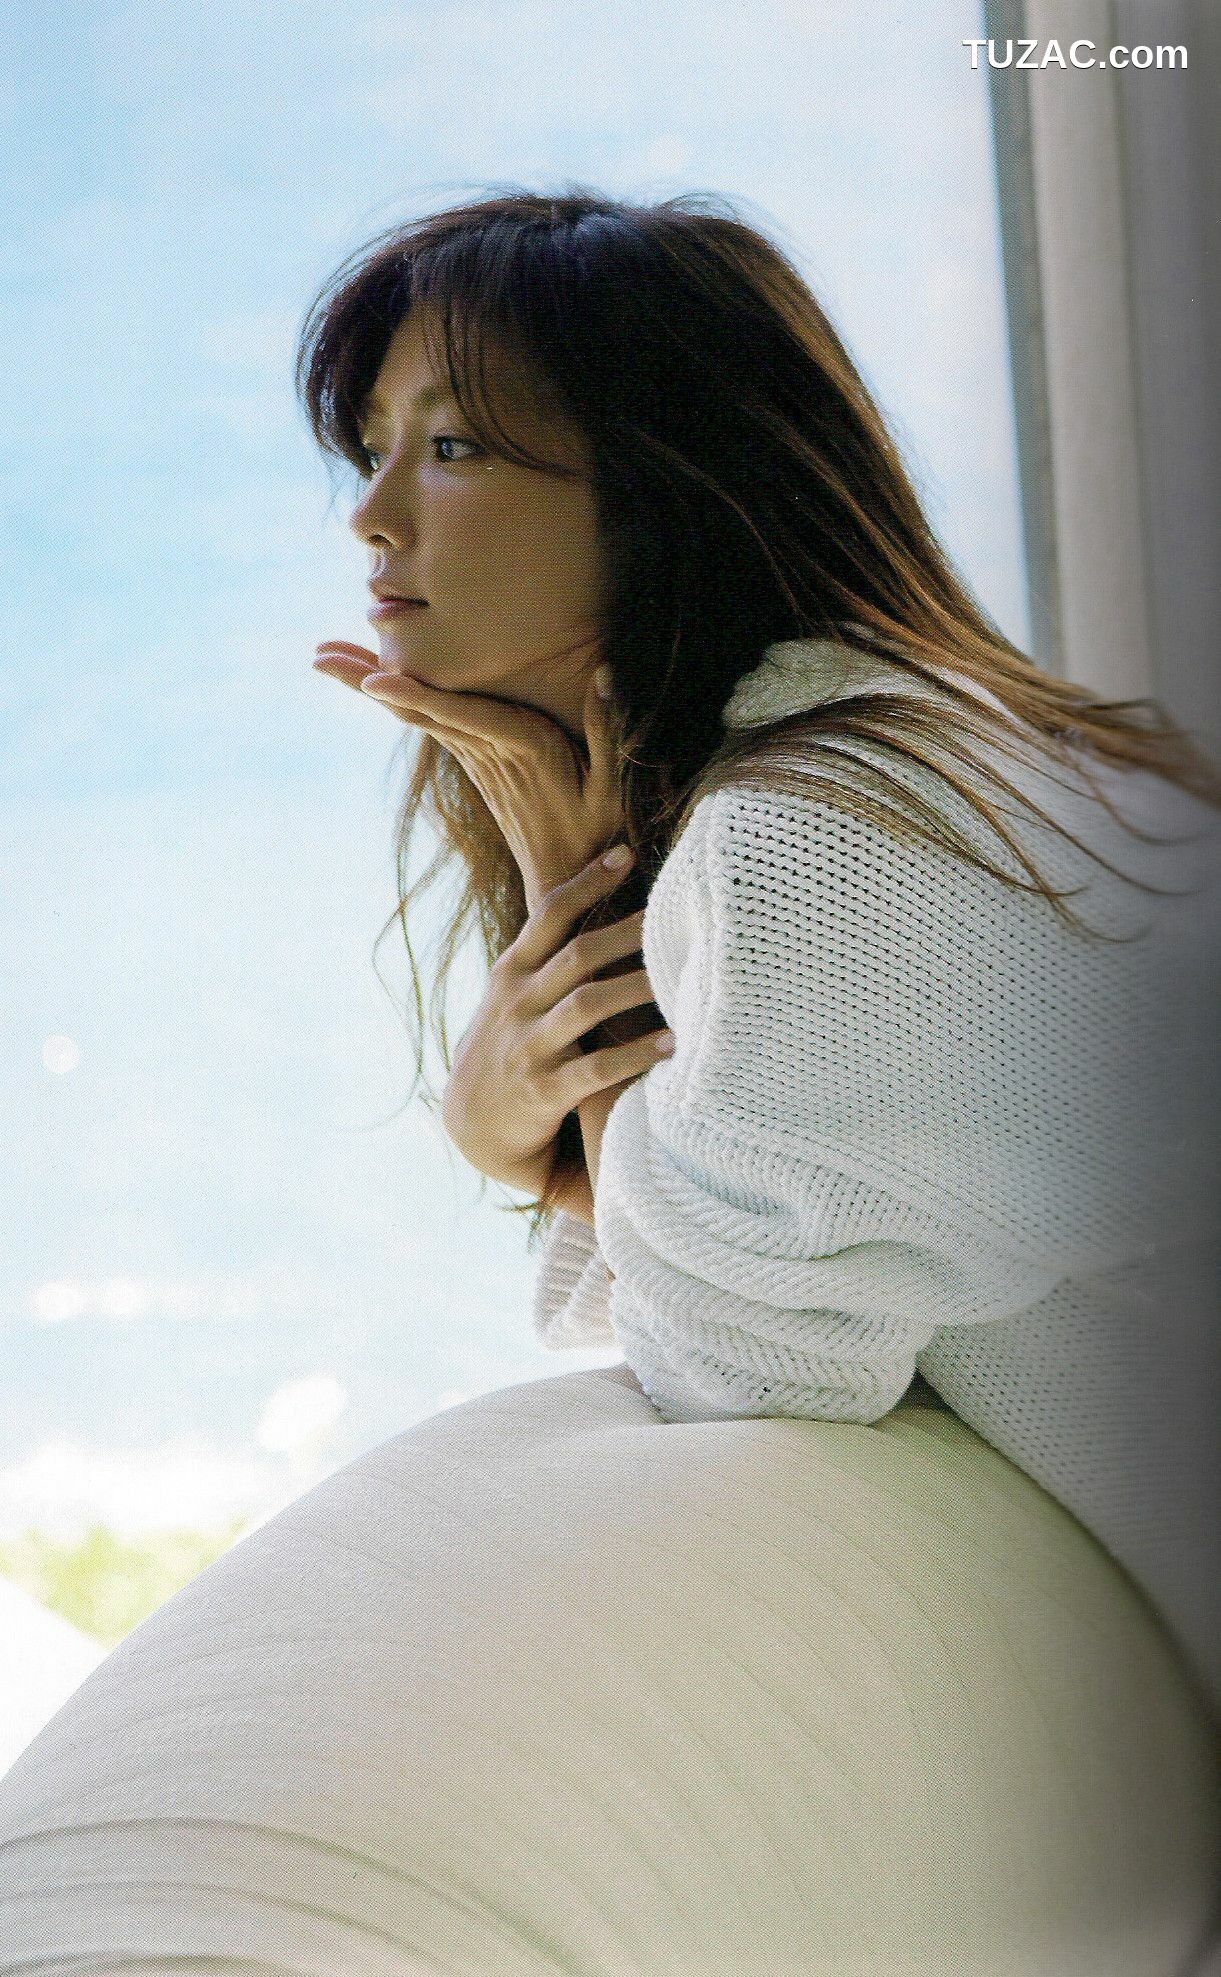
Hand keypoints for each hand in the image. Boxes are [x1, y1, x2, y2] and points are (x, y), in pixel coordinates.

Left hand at [313, 640, 624, 911]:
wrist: (568, 883)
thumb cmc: (598, 832)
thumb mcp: (611, 786)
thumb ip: (608, 729)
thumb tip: (608, 674)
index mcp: (522, 750)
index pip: (462, 718)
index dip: (419, 697)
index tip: (373, 682)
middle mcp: (488, 752)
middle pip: (419, 711)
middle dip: (367, 681)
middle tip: (317, 655)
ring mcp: (477, 759)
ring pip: (416, 715)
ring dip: (369, 685)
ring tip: (326, 656)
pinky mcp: (476, 763)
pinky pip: (430, 723)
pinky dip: (398, 699)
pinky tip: (371, 680)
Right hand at [438, 847, 672, 1195]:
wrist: (473, 1121)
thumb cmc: (511, 1042)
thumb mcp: (512, 992)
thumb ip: (547, 955)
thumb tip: (602, 900)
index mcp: (512, 971)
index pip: (549, 914)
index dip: (587, 882)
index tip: (626, 852)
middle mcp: (517, 1002)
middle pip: (578, 955)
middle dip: (626, 932)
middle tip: (674, 915)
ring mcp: (529, 1046)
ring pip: (587, 1005)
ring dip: (637, 988)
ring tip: (681, 977)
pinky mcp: (544, 1091)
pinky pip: (595, 1069)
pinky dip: (635, 1055)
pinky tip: (671, 1044)